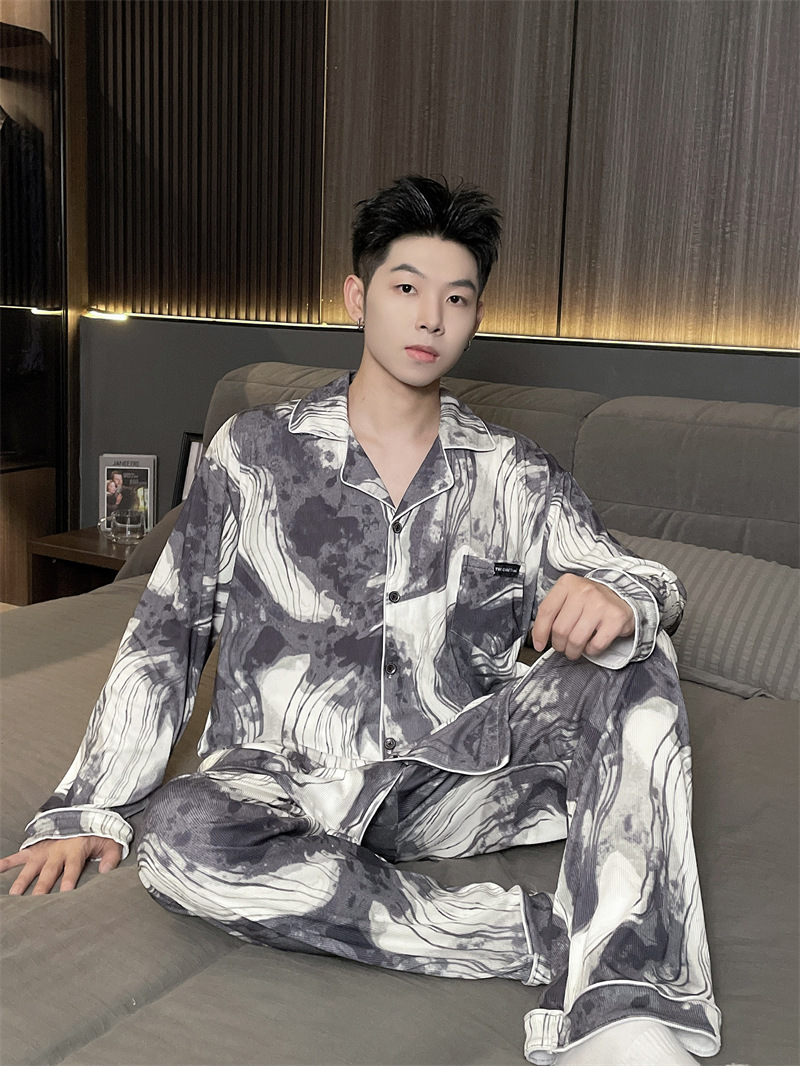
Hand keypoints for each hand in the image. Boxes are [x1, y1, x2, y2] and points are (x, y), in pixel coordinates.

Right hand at [0, 836, 122, 895]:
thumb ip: (111, 856)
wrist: (83, 813)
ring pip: (31, 867)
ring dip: (23, 880)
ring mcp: (44, 850)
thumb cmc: (96, 832)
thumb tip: (105, 871)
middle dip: (42, 885)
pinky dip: (6, 862)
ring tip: (15, 894)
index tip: (66, 892)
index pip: (73, 867)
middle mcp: (57, 851)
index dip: (70, 879)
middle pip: (49, 871)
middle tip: (36, 900)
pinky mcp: (35, 848)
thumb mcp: (110, 841)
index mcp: (76, 850)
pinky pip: (18, 856)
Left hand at [531, 574, 634, 660]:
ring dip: (573, 651)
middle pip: (560, 629)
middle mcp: (584, 591)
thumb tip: (538, 637)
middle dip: (559, 644)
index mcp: (567, 583)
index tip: (539, 644)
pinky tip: (591, 644)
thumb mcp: (569, 597)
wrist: (622, 599)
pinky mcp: (615, 618)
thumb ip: (553, 612)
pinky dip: (591, 651)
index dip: (539, 632)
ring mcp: (600, 604)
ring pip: (576, 640)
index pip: (546, 611)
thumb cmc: (591, 602)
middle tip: (563, 646)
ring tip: (575, 649)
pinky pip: (595, 645)